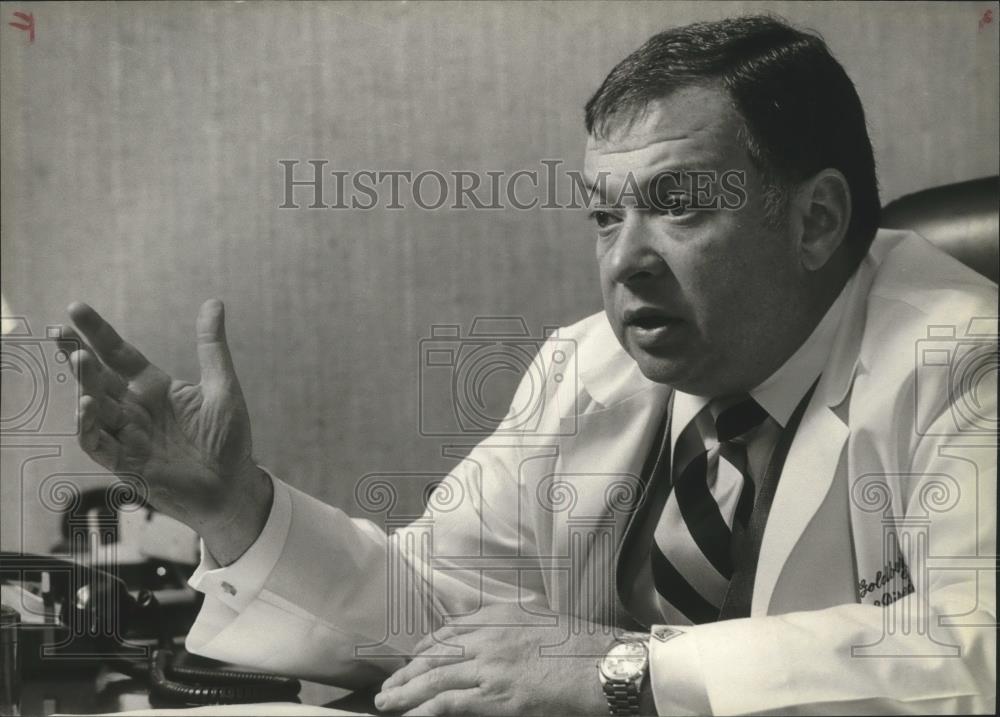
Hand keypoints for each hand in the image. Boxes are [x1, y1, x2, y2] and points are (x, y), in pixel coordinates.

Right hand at [59, 299, 270, 563]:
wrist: (234, 485)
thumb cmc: (228, 439)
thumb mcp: (222, 386)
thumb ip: (211, 346)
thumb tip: (214, 301)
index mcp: (154, 388)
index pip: (119, 354)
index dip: (98, 333)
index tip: (76, 307)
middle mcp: (135, 410)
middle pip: (99, 378)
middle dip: (77, 355)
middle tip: (59, 331)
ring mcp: (128, 437)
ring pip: (95, 408)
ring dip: (85, 385)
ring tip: (79, 360)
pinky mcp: (128, 465)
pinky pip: (100, 445)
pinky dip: (90, 427)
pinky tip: (87, 405)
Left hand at [375, 605, 614, 715]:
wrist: (603, 666)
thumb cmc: (582, 646)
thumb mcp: (542, 620)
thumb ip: (513, 625)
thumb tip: (497, 636)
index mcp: (500, 616)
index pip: (451, 631)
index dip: (427, 647)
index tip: (415, 658)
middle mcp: (488, 637)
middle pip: (436, 654)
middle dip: (409, 671)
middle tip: (389, 686)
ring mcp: (489, 667)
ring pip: (434, 678)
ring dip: (406, 692)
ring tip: (386, 703)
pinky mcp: (495, 697)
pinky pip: (447, 703)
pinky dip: (424, 710)